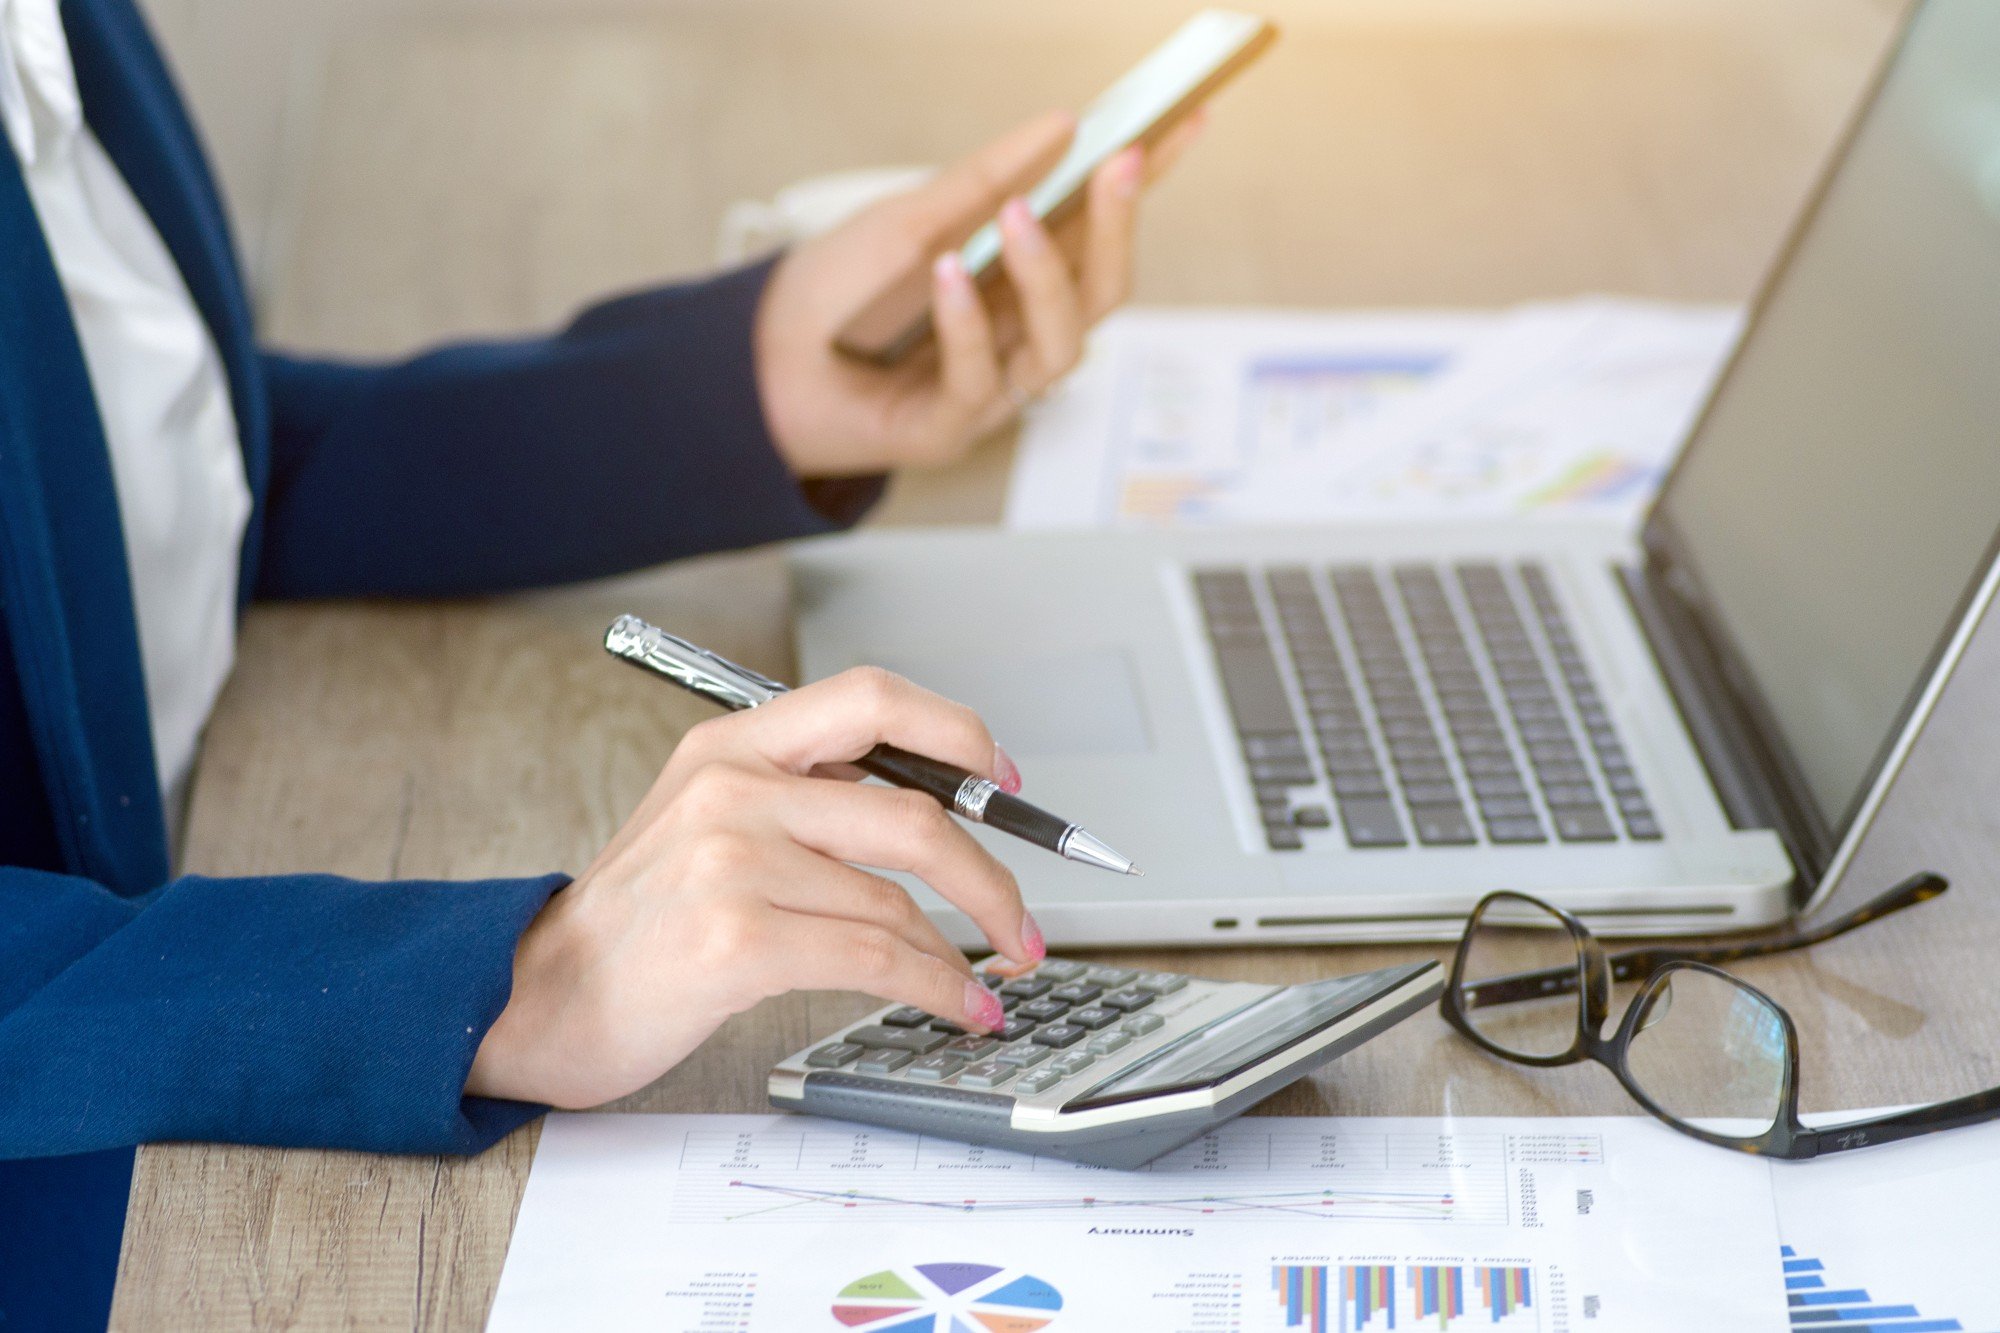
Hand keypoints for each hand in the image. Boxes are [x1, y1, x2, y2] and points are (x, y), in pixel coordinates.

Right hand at [466, 668, 1041, 1108]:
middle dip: (990, 875)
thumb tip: (935, 808)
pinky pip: (877, 959)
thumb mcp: (708, 822)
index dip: (958, 734)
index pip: (874, 698)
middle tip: (1022, 918)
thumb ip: (806, 798)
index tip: (1006, 779)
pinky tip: (958, 1006)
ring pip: (900, 900)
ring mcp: (733, 862)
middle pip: (913, 812)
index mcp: (732, 744)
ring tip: (988, 978)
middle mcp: (734, 789)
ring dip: (964, 950)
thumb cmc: (639, 922)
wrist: (541, 998)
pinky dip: (937, 988)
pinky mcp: (738, 940)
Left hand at [752, 108, 1205, 476]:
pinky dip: (966, 324)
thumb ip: (982, 180)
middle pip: (1103, 291)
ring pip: (1063, 344)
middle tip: (1120, 163)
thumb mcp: (908, 216)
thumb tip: (1062, 126)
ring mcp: (993, 386)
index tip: (1183, 124)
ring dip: (1048, 277)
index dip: (1147, 183)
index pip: (1101, 228)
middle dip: (1120, 228)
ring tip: (1019, 219)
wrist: (755, 361)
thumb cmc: (835, 293)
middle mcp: (1019, 333)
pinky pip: (980, 380)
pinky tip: (948, 276)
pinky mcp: (951, 428)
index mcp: (1019, 277)